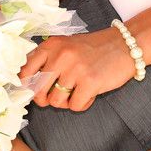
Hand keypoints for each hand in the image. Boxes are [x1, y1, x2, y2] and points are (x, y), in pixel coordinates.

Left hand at [18, 28, 136, 111]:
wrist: (125, 44)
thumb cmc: (94, 48)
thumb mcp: (67, 46)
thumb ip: (48, 59)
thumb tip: (29, 84)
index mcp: (51, 46)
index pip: (25, 70)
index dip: (25, 85)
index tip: (32, 91)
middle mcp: (60, 56)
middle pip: (38, 90)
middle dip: (45, 99)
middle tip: (56, 96)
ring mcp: (75, 70)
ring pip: (56, 101)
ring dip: (66, 102)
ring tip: (77, 92)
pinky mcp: (90, 83)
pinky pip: (75, 106)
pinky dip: (82, 104)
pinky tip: (90, 93)